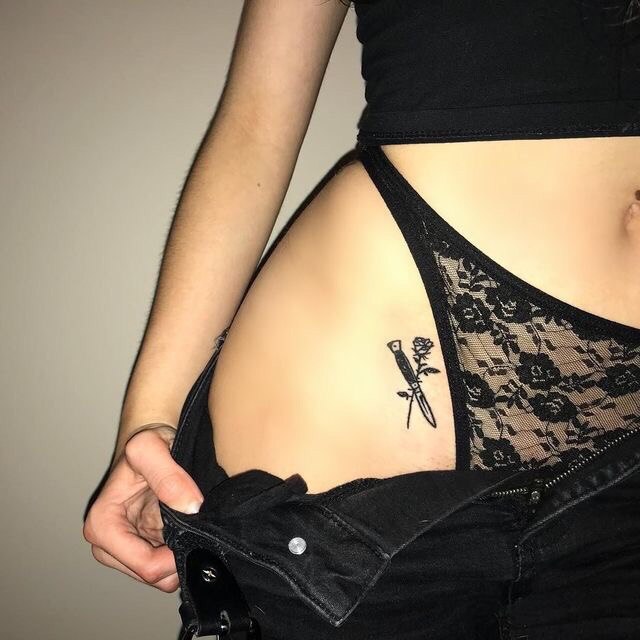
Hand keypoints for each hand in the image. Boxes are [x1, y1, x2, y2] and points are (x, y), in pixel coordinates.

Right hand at [82, 424, 203, 591]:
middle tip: (193, 522)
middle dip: (177, 555)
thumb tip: (190, 507)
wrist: (153, 440)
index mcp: (102, 526)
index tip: (193, 531)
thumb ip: (168, 476)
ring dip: (181, 552)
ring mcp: (126, 550)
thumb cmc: (147, 442)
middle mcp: (108, 544)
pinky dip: (182, 550)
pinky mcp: (143, 548)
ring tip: (187, 520)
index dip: (174, 557)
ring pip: (162, 576)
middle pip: (154, 576)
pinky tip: (186, 525)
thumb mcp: (151, 447)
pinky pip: (168, 565)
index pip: (145, 566)